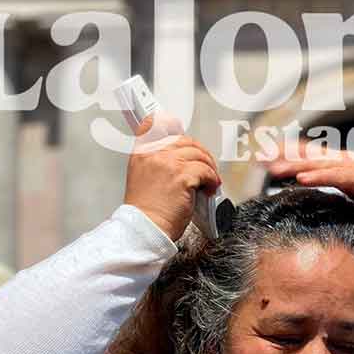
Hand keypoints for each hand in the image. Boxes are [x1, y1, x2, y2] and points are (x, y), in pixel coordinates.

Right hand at [124, 113, 220, 240]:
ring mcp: (168, 163)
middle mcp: (153, 154)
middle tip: (205, 166)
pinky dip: (212, 179)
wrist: (144, 229)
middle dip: (199, 152)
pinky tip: (209, 188)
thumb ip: (157, 164)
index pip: (152, 125)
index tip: (178, 128)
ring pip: (198, 154)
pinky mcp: (182, 176)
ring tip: (209, 180)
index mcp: (141, 154)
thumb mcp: (144, 179)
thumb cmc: (146, 212)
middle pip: (184, 140)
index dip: (169, 124)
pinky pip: (205, 170)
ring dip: (208, 167)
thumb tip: (181, 159)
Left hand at [262, 140, 353, 217]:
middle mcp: (341, 159)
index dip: (284, 153)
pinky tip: (302, 178)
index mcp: (338, 162)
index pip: (306, 154)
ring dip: (293, 165)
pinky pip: (334, 176)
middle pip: (305, 155)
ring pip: (316, 163)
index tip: (263, 156)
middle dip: (281, 155)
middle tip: (258, 158)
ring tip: (272, 168)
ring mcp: (350, 166)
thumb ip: (332, 188)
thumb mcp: (350, 190)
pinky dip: (317, 176)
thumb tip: (312, 193)